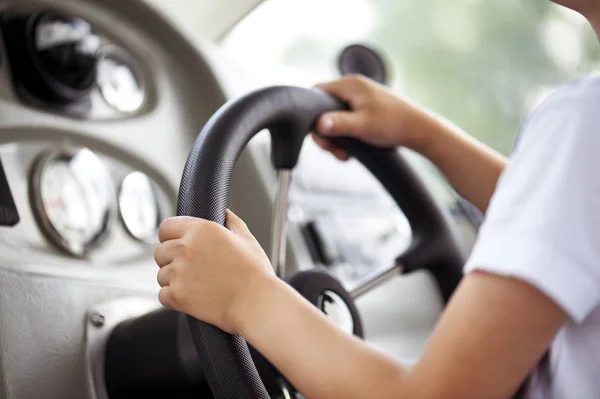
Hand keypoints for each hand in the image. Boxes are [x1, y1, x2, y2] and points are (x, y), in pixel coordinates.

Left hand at [154, 209, 274, 333]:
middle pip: (160, 252)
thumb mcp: (247, 240)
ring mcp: (179, 272)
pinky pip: (163, 295)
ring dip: (174, 281)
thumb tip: (225, 213)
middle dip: (171, 260)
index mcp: (201, 230)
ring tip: (197, 285)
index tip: (176, 245)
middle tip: (191, 269)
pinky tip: (193, 298)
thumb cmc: (255, 274)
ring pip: (161, 275)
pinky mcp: (177, 295)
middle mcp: (186, 248)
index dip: (170, 237)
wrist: (256, 303)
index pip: (166, 227)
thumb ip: (232, 222)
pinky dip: (174, 298)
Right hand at [313, 74, 428, 159]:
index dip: (312, 113)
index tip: (318, 134)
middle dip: (326, 132)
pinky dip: (346, 135)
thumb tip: (318, 125)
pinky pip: (346, 120)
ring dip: (336, 137)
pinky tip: (352, 150)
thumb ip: (339, 124)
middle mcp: (353, 87)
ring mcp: (360, 97)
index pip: (316, 91)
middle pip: (324, 108)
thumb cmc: (394, 124)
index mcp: (350, 84)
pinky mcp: (365, 108)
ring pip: (335, 117)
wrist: (420, 130)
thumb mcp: (362, 126)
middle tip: (333, 150)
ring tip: (344, 154)